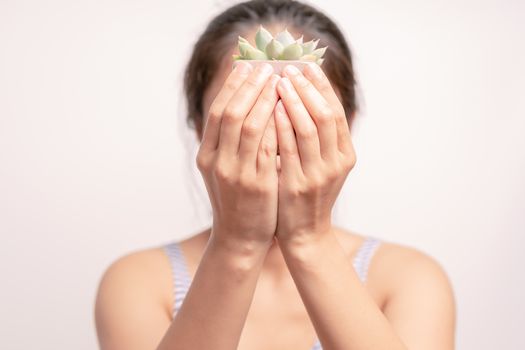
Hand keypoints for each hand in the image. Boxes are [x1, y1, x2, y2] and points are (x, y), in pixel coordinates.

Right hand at [196, 61, 280, 251]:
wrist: (239, 238)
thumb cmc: (236, 201)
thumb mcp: (224, 170)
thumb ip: (228, 142)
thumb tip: (246, 106)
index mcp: (207, 155)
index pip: (217, 111)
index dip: (232, 86)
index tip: (247, 66)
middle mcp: (217, 162)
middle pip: (230, 113)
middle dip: (249, 86)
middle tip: (266, 66)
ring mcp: (236, 174)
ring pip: (249, 126)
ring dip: (264, 99)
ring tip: (278, 80)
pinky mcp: (256, 185)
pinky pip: (267, 147)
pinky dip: (276, 125)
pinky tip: (287, 109)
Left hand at [273, 63, 356, 246]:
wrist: (304, 234)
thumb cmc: (307, 194)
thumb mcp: (321, 165)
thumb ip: (318, 137)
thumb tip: (303, 98)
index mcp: (345, 154)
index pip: (336, 111)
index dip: (322, 87)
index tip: (308, 65)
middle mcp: (337, 162)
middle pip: (327, 115)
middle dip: (309, 88)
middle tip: (290, 67)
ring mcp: (320, 175)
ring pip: (310, 128)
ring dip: (295, 101)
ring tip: (280, 80)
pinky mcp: (299, 186)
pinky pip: (290, 148)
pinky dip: (282, 125)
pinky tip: (272, 108)